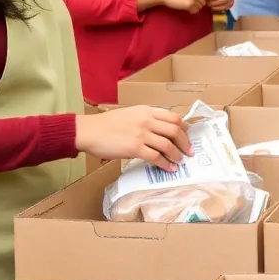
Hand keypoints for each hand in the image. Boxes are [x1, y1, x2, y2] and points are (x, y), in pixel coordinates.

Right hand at [75, 105, 193, 171]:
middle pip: (175, 130)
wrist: (89, 131)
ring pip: (168, 145)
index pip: (173, 117)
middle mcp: (147, 120)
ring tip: (180, 161)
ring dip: (177, 154)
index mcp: (147, 111)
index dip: (184, 128)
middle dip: (185, 142)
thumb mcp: (130, 114)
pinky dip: (165, 164)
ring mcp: (141, 134)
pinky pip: (156, 157)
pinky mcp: (135, 148)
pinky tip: (169, 168)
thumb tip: (160, 130)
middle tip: (189, 151)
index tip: (188, 135)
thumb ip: (146, 119)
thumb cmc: (106, 124)